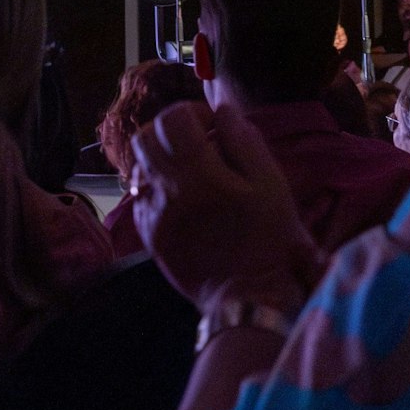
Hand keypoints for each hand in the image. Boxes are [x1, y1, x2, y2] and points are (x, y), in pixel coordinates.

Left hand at [131, 101, 315, 313]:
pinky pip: (140, 198)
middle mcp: (166, 192)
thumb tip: (223, 113)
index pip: (172, 120)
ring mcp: (152, 216)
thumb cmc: (269, 240)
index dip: (192, 111)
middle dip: (168, 130)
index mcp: (199, 175)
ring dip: (160, 159)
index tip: (212, 124)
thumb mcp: (271, 185)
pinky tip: (182, 198)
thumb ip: (245, 142)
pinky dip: (156, 188)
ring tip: (190, 170)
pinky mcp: (149, 236)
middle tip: (196, 141)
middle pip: (144, 138)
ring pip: (138, 167)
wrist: (249, 298)